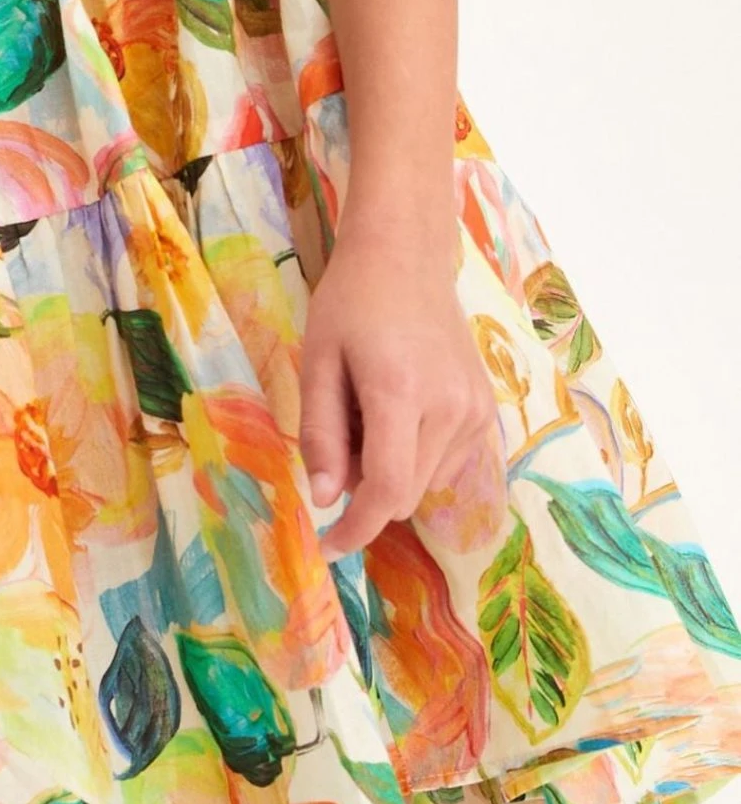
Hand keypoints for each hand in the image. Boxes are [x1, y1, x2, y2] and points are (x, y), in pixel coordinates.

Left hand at [298, 203, 496, 559]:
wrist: (407, 256)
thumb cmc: (351, 302)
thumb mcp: (318, 362)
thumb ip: (321, 434)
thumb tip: (324, 500)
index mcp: (402, 392)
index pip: (387, 490)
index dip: (356, 529)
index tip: (328, 547)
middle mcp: (450, 408)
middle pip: (404, 494)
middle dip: (364, 488)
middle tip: (340, 433)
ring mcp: (475, 410)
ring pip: (424, 483)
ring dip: (389, 469)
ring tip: (368, 410)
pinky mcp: (485, 410)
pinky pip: (443, 462)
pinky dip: (413, 455)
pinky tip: (397, 407)